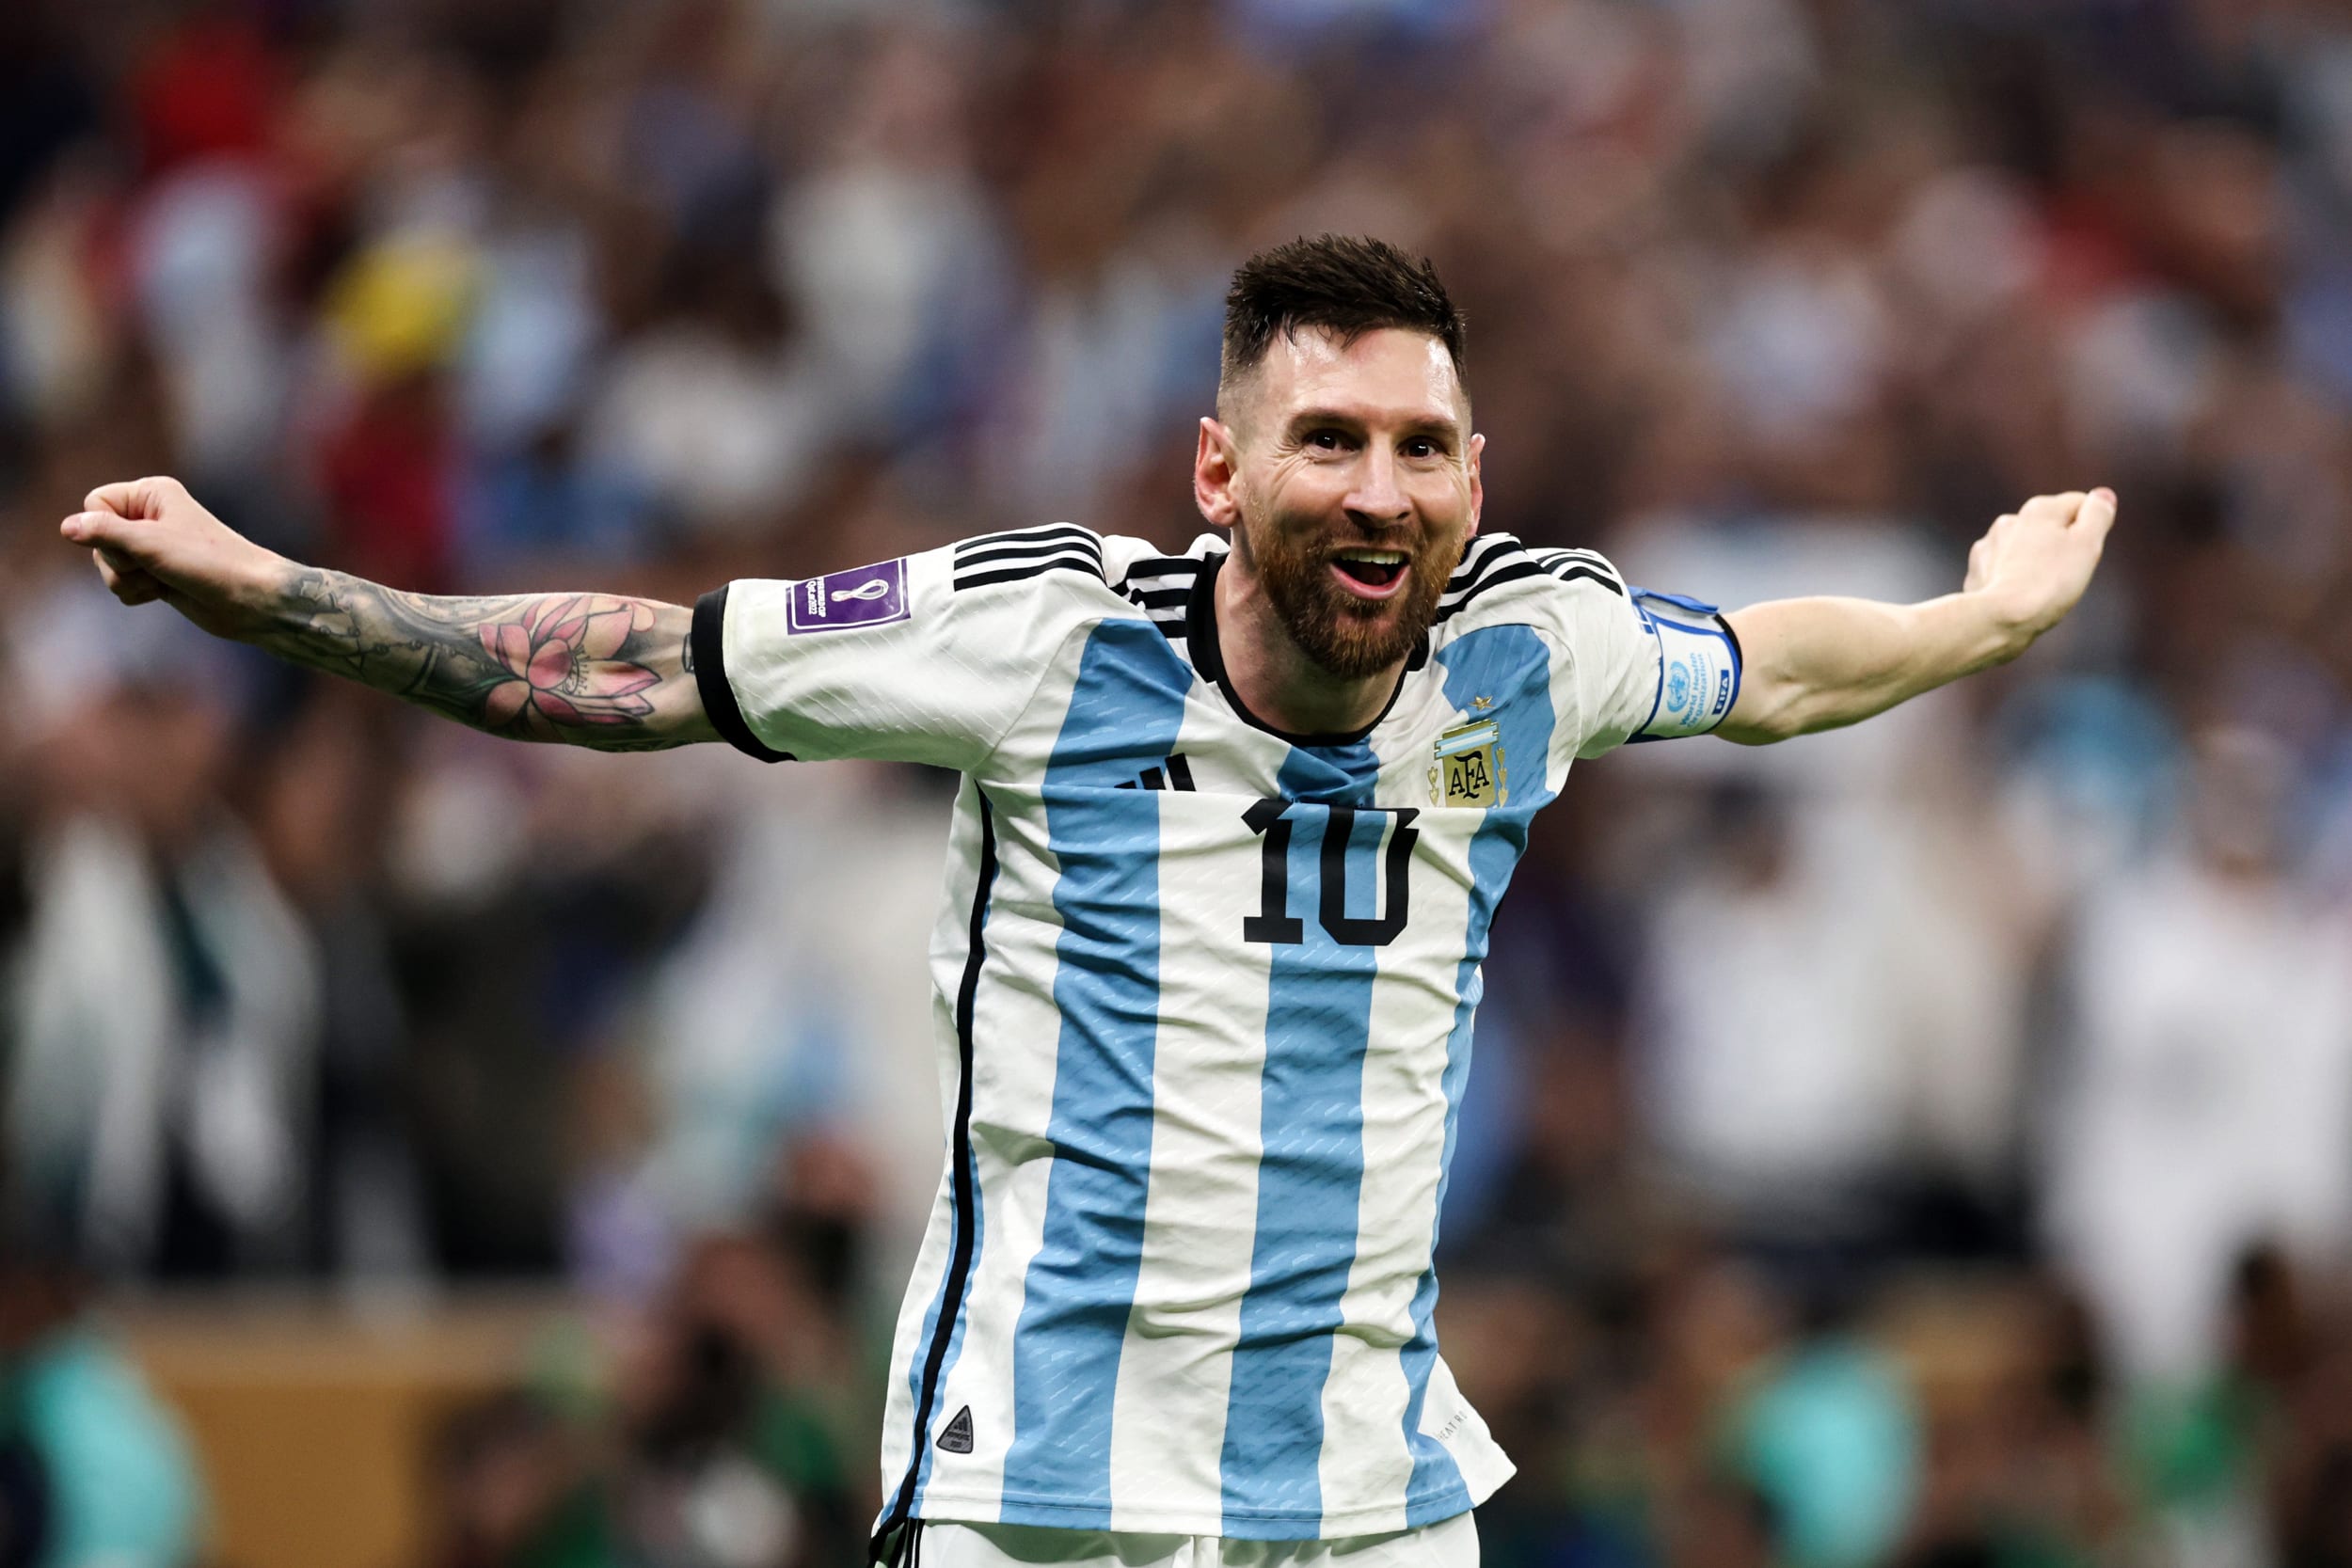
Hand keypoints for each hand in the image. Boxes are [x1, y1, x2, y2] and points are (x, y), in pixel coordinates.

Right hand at [60, 477, 287, 642]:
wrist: (251, 600)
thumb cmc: (210, 563)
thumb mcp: (151, 543)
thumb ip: (105, 533)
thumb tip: (67, 527)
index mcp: (151, 494)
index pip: (95, 504)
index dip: (105, 528)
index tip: (138, 542)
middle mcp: (150, 516)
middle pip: (97, 538)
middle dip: (119, 560)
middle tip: (156, 565)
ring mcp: (153, 547)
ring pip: (106, 565)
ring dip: (129, 580)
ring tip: (164, 581)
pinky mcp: (157, 574)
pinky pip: (121, 585)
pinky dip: (138, 593)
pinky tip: (165, 593)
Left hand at [1963, 488, 2117, 645]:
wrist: (1999, 619)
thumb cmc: (2050, 582)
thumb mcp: (2087, 545)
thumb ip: (2098, 515)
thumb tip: (2103, 496)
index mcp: (2040, 508)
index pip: (2080, 505)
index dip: (2092, 529)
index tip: (2085, 555)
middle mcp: (2010, 520)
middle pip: (2052, 527)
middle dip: (2063, 546)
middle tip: (2065, 575)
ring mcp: (1989, 545)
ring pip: (2026, 548)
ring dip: (2037, 561)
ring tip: (2041, 587)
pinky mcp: (1977, 570)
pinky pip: (2004, 569)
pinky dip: (2013, 578)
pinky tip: (2017, 595)